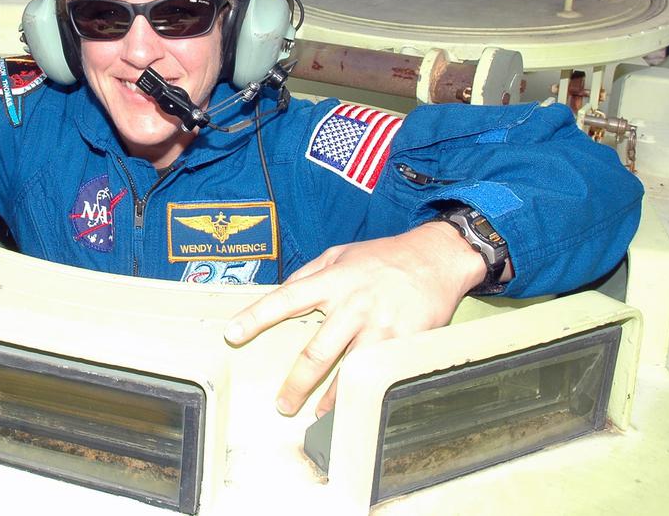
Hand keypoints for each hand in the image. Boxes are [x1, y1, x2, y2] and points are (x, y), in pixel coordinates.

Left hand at [224, 222, 485, 416]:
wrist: (436, 259)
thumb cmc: (383, 257)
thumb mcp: (340, 254)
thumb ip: (309, 274)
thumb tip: (278, 292)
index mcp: (333, 281)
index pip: (286, 298)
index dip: (256, 317)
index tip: (232, 334)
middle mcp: (353, 305)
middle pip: (317, 351)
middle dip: (296, 382)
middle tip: (281, 403)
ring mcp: (379, 326)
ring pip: (347, 371)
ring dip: (328, 398)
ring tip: (312, 414)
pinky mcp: (403, 342)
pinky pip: (375, 374)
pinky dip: (360, 393)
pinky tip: (349, 407)